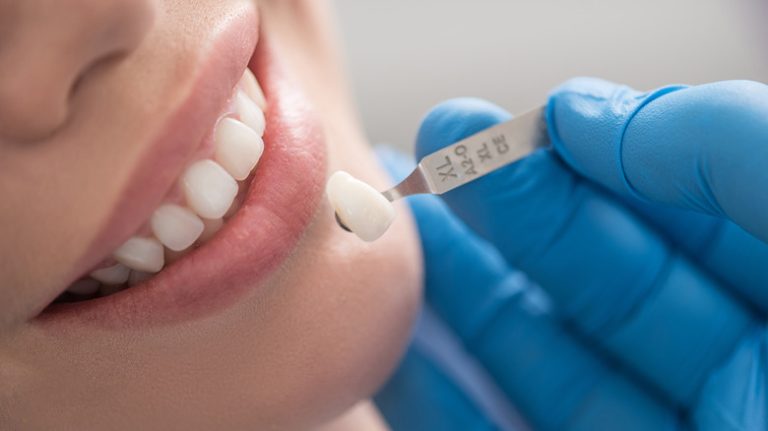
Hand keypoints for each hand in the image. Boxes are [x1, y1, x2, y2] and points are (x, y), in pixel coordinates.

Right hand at [375, 78, 767, 429]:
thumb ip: (726, 146)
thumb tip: (582, 112)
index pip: (687, 214)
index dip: (596, 163)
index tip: (519, 125)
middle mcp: (739, 378)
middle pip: (602, 282)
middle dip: (510, 212)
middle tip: (434, 154)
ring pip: (546, 363)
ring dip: (463, 296)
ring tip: (403, 232)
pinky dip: (444, 403)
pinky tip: (403, 348)